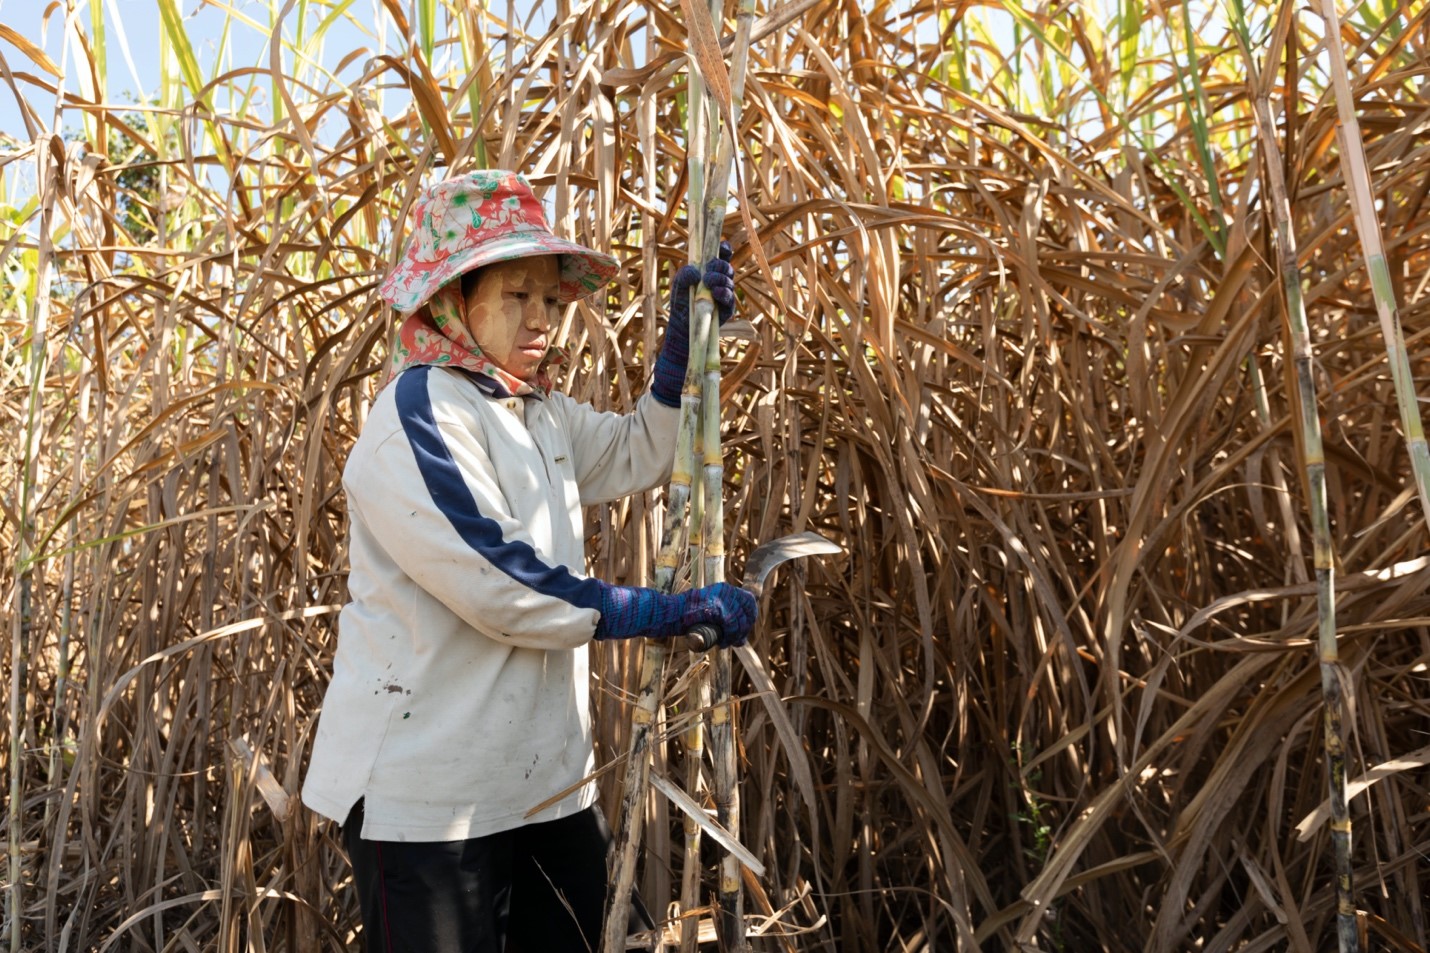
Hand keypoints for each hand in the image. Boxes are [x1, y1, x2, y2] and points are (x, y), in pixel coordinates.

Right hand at [594, 580, 756, 647]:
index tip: (742, 631)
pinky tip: (722, 642)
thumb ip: (724, 623)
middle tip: (735, 641)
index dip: (750, 617)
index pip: (750, 600)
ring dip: (736, 634)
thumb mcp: (707, 617)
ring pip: (741, 620)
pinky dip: (729, 636)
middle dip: (745, 628)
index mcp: (724, 588)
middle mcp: (725, 590)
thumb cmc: (683, 617)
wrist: (667, 614)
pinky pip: (731, 625)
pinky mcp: (717, 609)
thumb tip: (743, 640)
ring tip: (726, 643)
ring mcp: (722, 599)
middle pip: (749, 610)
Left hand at [650, 242, 735, 406]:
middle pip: (727, 267)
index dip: (724, 250)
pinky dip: (724, 293)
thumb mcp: (678, 290)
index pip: (720, 257)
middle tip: (710, 269)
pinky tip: (716, 293)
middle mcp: (718, 283)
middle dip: (721, 265)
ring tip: (709, 282)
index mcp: (708, 273)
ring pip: (730, 281)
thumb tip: (694, 270)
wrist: (682, 336)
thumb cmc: (680, 310)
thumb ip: (683, 276)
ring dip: (721, 278)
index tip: (722, 246)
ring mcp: (724, 296)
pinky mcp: (726, 310)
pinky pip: (730, 298)